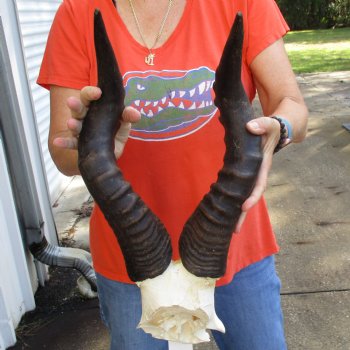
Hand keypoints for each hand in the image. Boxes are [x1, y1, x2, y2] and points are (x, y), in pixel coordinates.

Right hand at [52, 86, 139, 157]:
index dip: (90, 93)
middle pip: (78, 108)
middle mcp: (85, 117)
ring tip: (71, 123)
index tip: (97, 92)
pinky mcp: (80, 145)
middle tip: (73, 102)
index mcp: (95, 108)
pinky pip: (70, 143)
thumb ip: (128, 116)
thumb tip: (135, 114)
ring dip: (72, 123)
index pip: (89, 96)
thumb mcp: (123, 123)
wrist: (110, 153)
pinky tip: (57, 142)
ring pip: (74, 124)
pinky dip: (64, 142)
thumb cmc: (115, 132)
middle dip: (76, 105)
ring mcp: (81, 131)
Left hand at [235, 116, 280, 231]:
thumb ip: (262, 125)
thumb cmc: (271, 129)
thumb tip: (250, 127)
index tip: (244, 206)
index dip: (253, 196)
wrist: (275, 132)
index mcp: (263, 167)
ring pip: (245, 197)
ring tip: (230, 228)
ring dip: (238, 212)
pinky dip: (234, 201)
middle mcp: (258, 175)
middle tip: (234, 231)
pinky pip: (240, 190)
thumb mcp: (270, 125)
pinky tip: (226, 210)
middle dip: (244, 214)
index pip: (259, 185)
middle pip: (251, 198)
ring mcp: (252, 177)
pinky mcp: (246, 175)